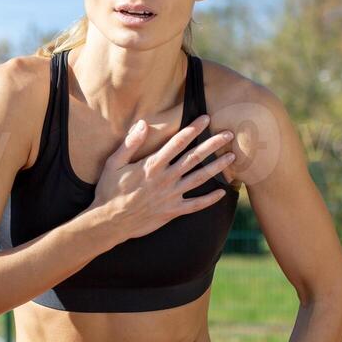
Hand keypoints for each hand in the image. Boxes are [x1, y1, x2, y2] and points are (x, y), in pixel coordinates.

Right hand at [87, 113, 234, 241]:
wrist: (109, 222)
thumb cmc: (109, 191)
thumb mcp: (113, 164)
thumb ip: (130, 143)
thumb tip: (142, 123)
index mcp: (151, 165)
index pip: (177, 143)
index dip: (193, 129)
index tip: (206, 119)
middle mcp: (165, 179)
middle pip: (194, 158)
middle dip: (212, 145)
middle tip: (228, 134)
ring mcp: (170, 196)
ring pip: (199, 179)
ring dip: (217, 167)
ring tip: (232, 157)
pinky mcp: (171, 211)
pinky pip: (195, 205)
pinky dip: (209, 200)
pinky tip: (223, 193)